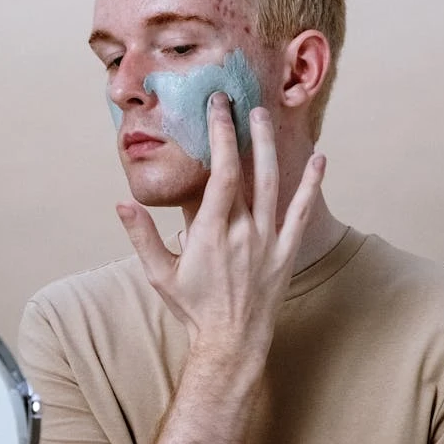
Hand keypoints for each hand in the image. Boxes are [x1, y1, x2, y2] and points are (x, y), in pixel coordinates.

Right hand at [116, 91, 326, 360]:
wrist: (230, 341)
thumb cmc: (192, 308)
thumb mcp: (159, 274)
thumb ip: (141, 236)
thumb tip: (122, 203)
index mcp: (211, 232)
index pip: (221, 172)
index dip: (221, 136)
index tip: (218, 109)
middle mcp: (243, 231)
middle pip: (249, 170)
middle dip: (244, 131)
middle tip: (239, 102)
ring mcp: (268, 241)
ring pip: (275, 184)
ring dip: (271, 147)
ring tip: (266, 117)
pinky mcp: (286, 252)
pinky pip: (303, 212)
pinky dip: (312, 185)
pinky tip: (321, 159)